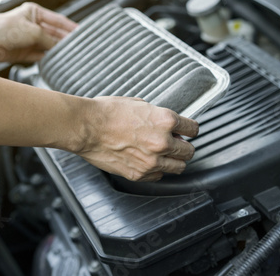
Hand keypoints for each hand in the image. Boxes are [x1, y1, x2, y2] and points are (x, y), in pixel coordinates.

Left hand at [0, 2, 76, 62]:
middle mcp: (34, 26)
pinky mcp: (25, 53)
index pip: (58, 20)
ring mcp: (30, 40)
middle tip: (81, 47)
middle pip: (55, 34)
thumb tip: (60, 47)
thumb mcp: (34, 31)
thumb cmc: (5, 27)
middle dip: (67, 40)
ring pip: (49, 46)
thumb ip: (49, 39)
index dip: (71, 27)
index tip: (83, 32)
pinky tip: (58, 62)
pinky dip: (49, 59)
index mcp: (36, 14)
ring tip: (72, 55)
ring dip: (58, 51)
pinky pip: (41, 57)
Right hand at [78, 97, 198, 181]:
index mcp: (165, 121)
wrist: (86, 127)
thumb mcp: (138, 103)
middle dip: (184, 147)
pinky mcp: (139, 174)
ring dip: (174, 161)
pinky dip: (156, 170)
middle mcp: (162, 142)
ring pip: (178, 167)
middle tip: (176, 144)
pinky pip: (158, 176)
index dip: (190, 130)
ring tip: (163, 155)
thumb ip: (156, 115)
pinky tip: (148, 161)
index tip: (187, 131)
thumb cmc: (107, 112)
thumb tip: (164, 122)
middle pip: (189, 151)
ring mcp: (151, 161)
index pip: (193, 129)